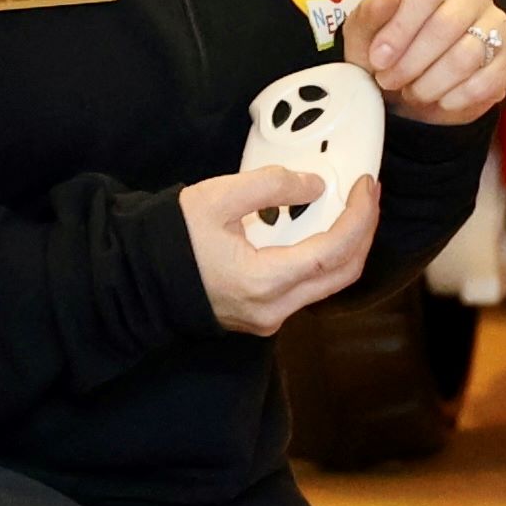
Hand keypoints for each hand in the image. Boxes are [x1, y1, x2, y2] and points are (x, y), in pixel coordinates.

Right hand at [182, 161, 378, 335]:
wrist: (139, 279)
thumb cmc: (171, 241)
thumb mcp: (217, 198)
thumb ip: (271, 186)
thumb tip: (315, 187)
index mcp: (263, 282)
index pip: (333, 252)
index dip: (359, 217)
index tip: (366, 186)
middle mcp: (272, 309)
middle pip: (341, 274)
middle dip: (362, 232)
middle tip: (366, 195)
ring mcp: (268, 318)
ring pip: (327, 285)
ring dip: (344, 246)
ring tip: (347, 208)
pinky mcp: (262, 316)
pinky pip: (307, 288)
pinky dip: (322, 258)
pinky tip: (318, 229)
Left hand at [340, 0, 505, 128]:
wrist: (411, 86)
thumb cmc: (387, 51)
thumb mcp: (363, 34)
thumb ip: (369, 16)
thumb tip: (385, 0)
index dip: (400, 29)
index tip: (380, 59)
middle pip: (447, 24)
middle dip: (412, 62)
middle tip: (390, 81)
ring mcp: (496, 23)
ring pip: (467, 55)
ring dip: (432, 83)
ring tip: (414, 91)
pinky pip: (489, 79)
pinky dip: (458, 97)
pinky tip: (441, 100)